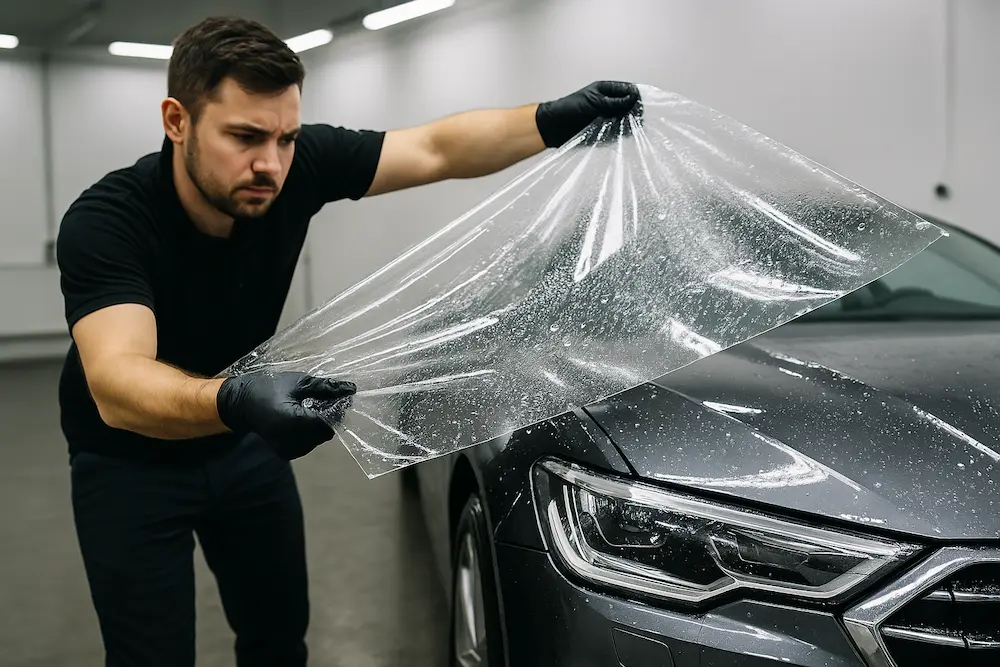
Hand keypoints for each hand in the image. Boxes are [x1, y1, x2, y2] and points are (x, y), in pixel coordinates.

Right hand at [216, 371, 356, 459]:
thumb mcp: (299, 383)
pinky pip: (308, 444)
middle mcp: (293, 440)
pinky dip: (310, 433)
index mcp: (295, 421)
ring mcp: (289, 450)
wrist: (242, 404)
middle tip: (321, 401)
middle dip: (329, 417)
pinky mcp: (287, 453)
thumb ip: (325, 388)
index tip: (338, 398)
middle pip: (325, 432)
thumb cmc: (269, 388)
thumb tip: (350, 389)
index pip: (329, 421)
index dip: (337, 410)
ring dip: (319, 426)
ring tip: (308, 410)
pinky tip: (300, 420)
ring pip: (318, 439)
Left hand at [535, 81, 640, 147]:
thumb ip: (614, 102)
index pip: (629, 90)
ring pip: (628, 121)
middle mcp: (611, 104)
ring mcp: (609, 118)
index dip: (636, 97)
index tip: (639, 105)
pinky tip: (617, 135)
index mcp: (608, 90)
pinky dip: (621, 135)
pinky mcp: (606, 133)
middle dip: (634, 112)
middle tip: (630, 119)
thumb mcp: (593, 102)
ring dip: (628, 125)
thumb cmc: (569, 109)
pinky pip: (619, 133)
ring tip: (622, 128)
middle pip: (631, 106)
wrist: (554, 127)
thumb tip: (633, 99)